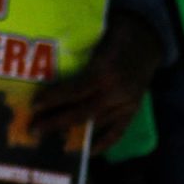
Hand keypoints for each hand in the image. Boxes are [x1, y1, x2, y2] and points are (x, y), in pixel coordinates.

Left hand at [30, 10, 161, 154]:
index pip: (75, 90)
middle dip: (56, 121)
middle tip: (34, 129)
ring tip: (51, 137)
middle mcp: (117, 92)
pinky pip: (118, 131)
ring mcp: (127, 104)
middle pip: (82, 112)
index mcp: (106, 72)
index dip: (53, 99)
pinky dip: (103, 143)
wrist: (149, 39)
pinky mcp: (133, 110)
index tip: (33, 106)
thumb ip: (76, 52)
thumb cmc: (117, 32)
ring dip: (72, 132)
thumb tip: (44, 64)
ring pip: (96, 123)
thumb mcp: (95, 36)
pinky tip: (88, 151)